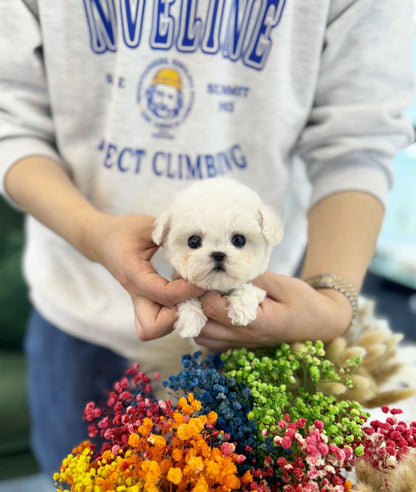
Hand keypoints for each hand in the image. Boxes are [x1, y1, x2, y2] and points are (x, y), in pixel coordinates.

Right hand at [84, 214, 203, 340]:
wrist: (101, 240)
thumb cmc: (124, 231)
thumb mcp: (147, 226)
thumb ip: (170, 232)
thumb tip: (197, 241)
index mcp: (134, 273)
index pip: (164, 294)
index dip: (188, 290)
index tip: (203, 279)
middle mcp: (135, 293)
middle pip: (151, 327)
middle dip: (177, 317)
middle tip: (192, 297)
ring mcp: (138, 301)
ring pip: (151, 329)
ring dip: (174, 319)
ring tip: (188, 297)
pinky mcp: (143, 303)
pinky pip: (156, 322)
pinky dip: (172, 316)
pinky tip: (183, 295)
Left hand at [195, 272, 352, 350]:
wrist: (319, 323)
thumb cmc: (303, 301)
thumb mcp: (283, 284)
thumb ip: (255, 278)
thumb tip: (228, 268)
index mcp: (256, 323)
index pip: (215, 309)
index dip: (205, 290)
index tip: (206, 273)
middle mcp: (244, 338)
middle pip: (201, 327)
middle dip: (193, 304)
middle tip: (196, 283)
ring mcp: (241, 344)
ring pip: (202, 337)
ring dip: (195, 317)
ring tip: (200, 295)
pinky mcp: (239, 344)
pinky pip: (210, 342)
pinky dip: (203, 327)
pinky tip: (209, 309)